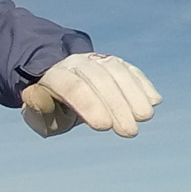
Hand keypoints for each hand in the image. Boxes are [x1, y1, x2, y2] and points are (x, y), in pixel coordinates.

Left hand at [21, 54, 159, 137]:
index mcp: (53, 74)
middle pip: (99, 78)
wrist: (56, 80)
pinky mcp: (113, 63)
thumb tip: (39, 97)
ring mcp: (96, 60)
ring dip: (134, 93)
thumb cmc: (48, 107)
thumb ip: (38, 110)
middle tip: (129, 131)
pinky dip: (142, 83)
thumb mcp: (37, 115)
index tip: (105, 127)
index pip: (72, 86)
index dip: (89, 105)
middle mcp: (76, 62)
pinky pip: (129, 69)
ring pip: (117, 70)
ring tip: (145, 116)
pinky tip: (153, 100)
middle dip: (116, 104)